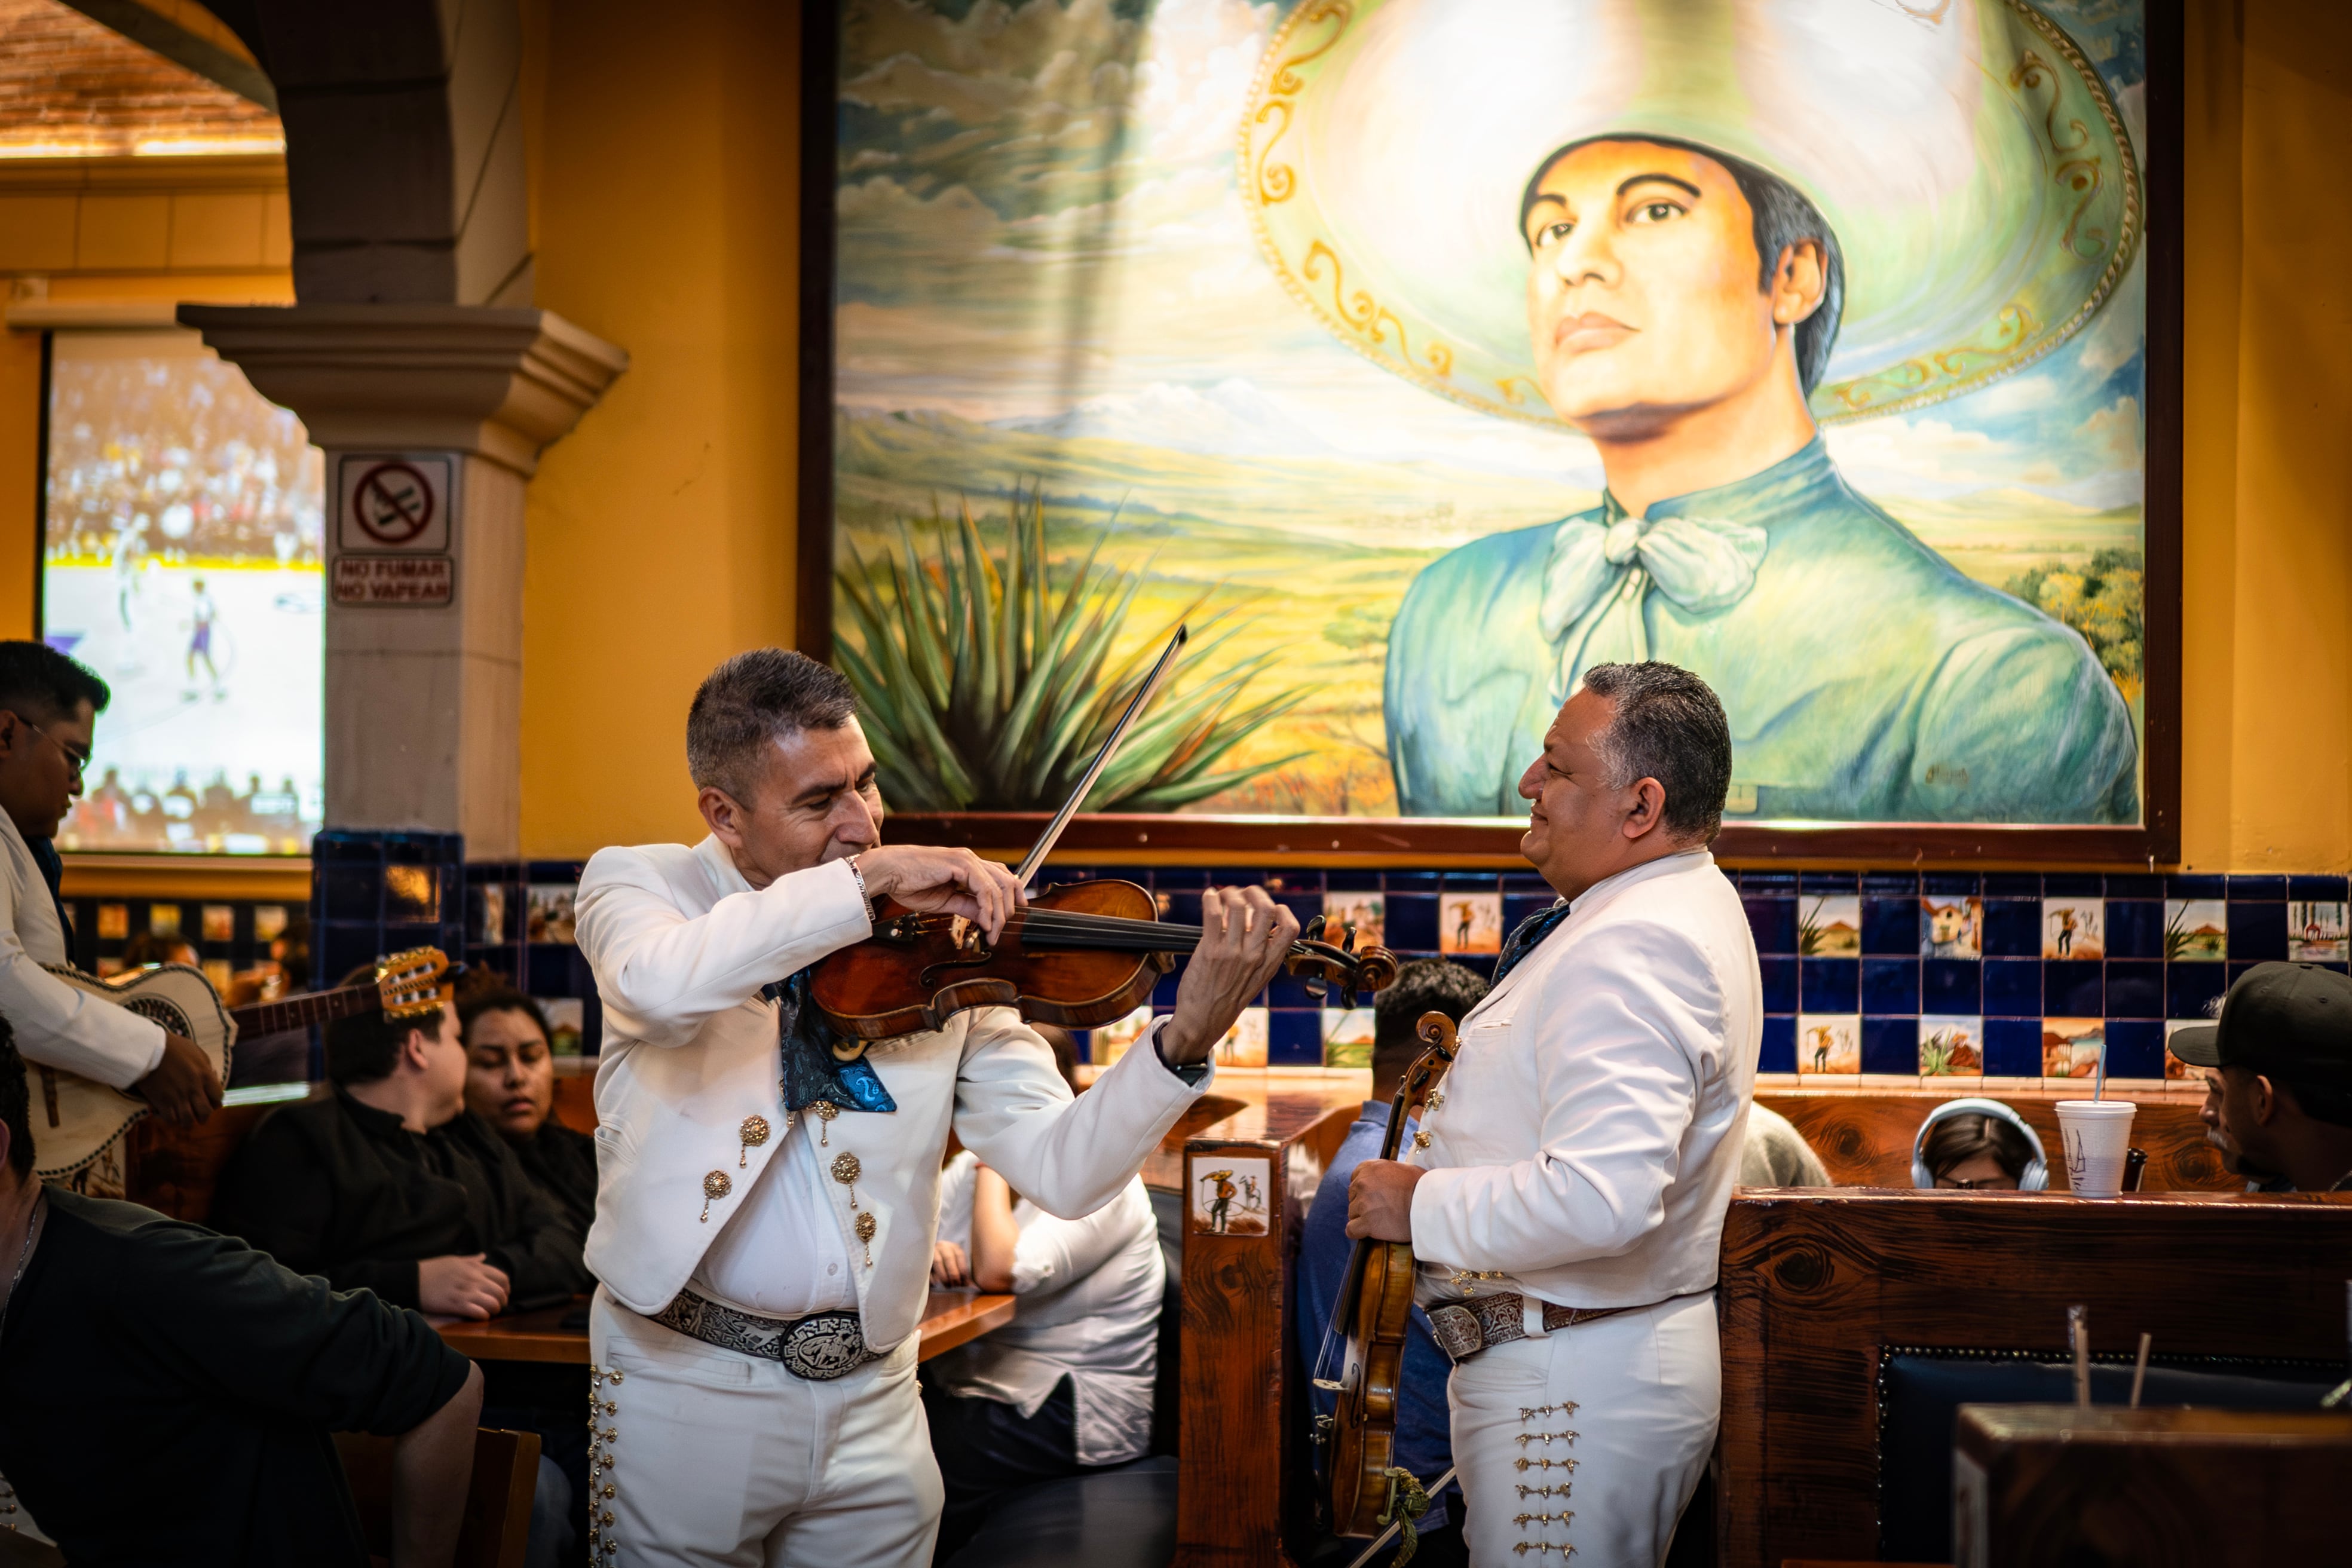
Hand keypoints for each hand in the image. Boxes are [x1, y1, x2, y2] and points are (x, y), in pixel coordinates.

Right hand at [131, 1033, 221, 1127]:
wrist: (148, 1049)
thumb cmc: (174, 1047)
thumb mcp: (197, 1053)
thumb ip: (206, 1067)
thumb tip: (211, 1078)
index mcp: (205, 1076)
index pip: (218, 1098)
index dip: (215, 1103)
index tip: (211, 1103)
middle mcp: (194, 1089)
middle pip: (205, 1113)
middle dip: (204, 1117)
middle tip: (199, 1115)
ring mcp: (177, 1097)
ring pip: (188, 1120)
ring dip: (188, 1121)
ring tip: (185, 1119)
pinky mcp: (161, 1102)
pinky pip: (171, 1119)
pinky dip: (172, 1120)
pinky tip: (171, 1115)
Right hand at [418, 1254, 510, 1318]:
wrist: (413, 1279)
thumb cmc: (433, 1269)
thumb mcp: (454, 1260)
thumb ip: (471, 1260)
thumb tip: (483, 1256)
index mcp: (475, 1267)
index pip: (502, 1278)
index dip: (506, 1288)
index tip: (503, 1293)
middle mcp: (474, 1279)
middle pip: (500, 1292)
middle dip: (502, 1301)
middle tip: (497, 1306)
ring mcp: (466, 1292)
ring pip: (493, 1303)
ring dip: (494, 1310)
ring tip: (489, 1312)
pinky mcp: (457, 1304)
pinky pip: (479, 1312)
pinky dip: (483, 1316)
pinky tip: (480, 1316)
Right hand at [856, 846, 1024, 942]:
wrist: (888, 872)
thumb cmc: (909, 883)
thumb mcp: (945, 900)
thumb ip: (967, 906)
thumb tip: (985, 917)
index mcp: (967, 865)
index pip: (1001, 877)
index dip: (1012, 895)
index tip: (1012, 915)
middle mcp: (971, 860)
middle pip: (1006, 881)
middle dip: (1007, 910)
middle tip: (999, 932)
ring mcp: (967, 860)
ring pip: (999, 886)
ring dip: (999, 914)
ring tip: (992, 933)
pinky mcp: (961, 864)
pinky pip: (984, 889)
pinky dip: (988, 909)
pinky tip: (985, 923)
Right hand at [931, 1240, 969, 1286]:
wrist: (931, 1256)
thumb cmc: (950, 1263)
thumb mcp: (957, 1263)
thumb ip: (963, 1272)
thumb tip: (971, 1285)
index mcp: (954, 1247)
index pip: (960, 1255)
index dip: (963, 1269)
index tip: (965, 1282)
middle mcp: (943, 1246)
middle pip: (948, 1258)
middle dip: (953, 1273)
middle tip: (955, 1285)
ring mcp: (932, 1251)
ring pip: (937, 1261)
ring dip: (943, 1275)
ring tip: (947, 1285)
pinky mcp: (923, 1258)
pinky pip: (927, 1267)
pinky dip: (932, 1277)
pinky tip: (936, 1284)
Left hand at [1161, 886, 1298, 1063]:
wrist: (1202, 1021)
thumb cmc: (1226, 1000)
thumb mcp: (1253, 980)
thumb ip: (1258, 954)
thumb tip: (1253, 923)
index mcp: (1269, 964)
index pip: (1290, 928)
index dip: (1282, 910)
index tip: (1270, 906)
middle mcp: (1254, 956)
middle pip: (1266, 909)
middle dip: (1255, 892)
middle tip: (1244, 893)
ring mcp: (1232, 952)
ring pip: (1239, 906)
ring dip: (1230, 893)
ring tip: (1223, 895)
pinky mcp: (1210, 950)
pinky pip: (1213, 913)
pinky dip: (1211, 898)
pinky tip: (1209, 897)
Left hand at [1346, 1159, 1423, 1241]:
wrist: (1430, 1204)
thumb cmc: (1422, 1187)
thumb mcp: (1402, 1169)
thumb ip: (1385, 1173)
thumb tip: (1382, 1180)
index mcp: (1370, 1168)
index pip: (1355, 1178)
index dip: (1364, 1190)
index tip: (1374, 1196)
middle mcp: (1363, 1183)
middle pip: (1352, 1197)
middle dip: (1363, 1204)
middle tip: (1381, 1210)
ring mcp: (1363, 1203)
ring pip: (1352, 1213)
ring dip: (1363, 1218)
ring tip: (1382, 1220)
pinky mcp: (1367, 1223)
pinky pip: (1351, 1230)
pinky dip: (1359, 1233)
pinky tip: (1369, 1232)